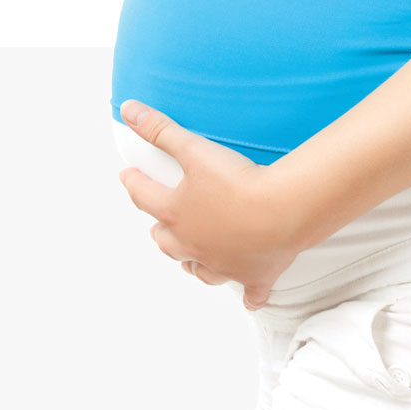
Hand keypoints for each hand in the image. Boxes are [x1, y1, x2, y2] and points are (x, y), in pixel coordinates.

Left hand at [116, 99, 308, 309]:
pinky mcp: (254, 276)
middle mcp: (194, 245)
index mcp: (176, 214)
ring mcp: (223, 264)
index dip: (133, 183)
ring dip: (192, 262)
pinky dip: (250, 295)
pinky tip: (250, 298)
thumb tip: (129, 111)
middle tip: (158, 221)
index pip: (143, 196)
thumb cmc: (239, 183)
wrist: (283, 212)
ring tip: (190, 257)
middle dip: (159, 230)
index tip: (127, 175)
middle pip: (166, 240)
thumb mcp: (195, 150)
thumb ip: (161, 130)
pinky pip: (251, 292)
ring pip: (199, 268)